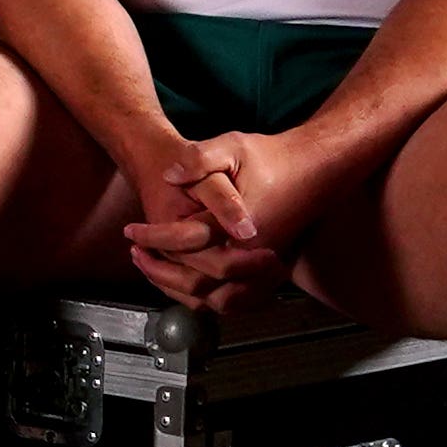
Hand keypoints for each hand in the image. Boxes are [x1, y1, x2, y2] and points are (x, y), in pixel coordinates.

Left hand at [122, 130, 304, 303]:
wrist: (315, 167)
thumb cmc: (272, 157)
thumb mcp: (232, 146)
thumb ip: (198, 158)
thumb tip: (168, 175)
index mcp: (240, 227)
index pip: (186, 243)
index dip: (152, 237)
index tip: (130, 231)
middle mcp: (254, 255)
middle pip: (198, 283)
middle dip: (159, 272)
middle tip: (136, 254)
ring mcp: (266, 269)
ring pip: (217, 300)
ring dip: (181, 290)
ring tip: (155, 271)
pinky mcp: (271, 274)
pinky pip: (236, 300)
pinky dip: (208, 298)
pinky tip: (186, 282)